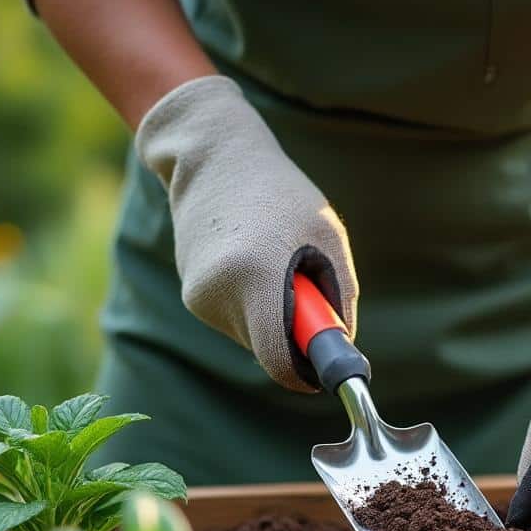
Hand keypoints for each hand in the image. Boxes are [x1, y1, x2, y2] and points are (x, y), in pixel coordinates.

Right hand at [135, 75, 357, 391]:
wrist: (213, 158)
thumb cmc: (281, 194)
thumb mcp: (328, 239)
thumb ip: (339, 300)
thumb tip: (339, 349)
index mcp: (255, 278)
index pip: (280, 362)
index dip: (307, 372)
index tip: (325, 365)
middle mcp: (217, 294)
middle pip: (269, 350)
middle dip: (294, 332)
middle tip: (305, 283)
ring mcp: (198, 297)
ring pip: (254, 335)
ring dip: (273, 313)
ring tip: (272, 259)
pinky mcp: (191, 295)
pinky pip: (238, 318)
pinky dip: (254, 301)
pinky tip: (251, 258)